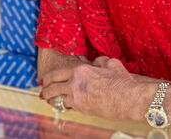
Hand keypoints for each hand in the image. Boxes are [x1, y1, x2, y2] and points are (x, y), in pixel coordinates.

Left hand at [40, 56, 154, 119]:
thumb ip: (100, 62)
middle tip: (42, 91)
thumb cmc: (122, 80)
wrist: (128, 97)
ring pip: (58, 99)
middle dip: (45, 89)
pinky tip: (62, 105)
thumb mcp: (111, 64)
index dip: (49, 77)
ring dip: (52, 99)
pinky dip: (63, 105)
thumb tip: (96, 62)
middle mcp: (75, 82)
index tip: (45, 79)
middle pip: (53, 86)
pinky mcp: (82, 108)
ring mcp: (77, 97)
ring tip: (48, 100)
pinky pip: (67, 106)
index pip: (58, 73)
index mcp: (81, 69)